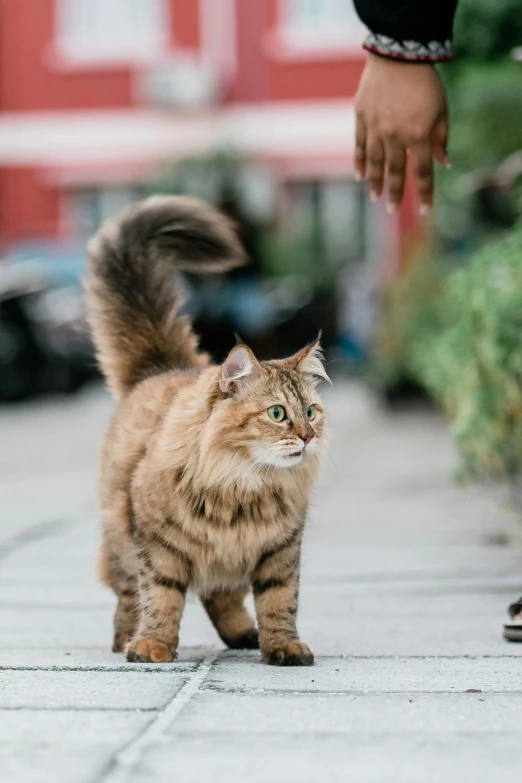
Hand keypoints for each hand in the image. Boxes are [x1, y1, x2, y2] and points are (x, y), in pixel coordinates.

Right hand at [354, 53, 449, 214]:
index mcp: (418, 135)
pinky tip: (360, 176)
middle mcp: (394, 136)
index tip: (424, 210)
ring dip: (375, 182)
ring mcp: (375, 128)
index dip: (424, 193)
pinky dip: (360, 162)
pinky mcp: (362, 119)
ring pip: (374, 162)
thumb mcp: (441, 110)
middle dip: (395, 193)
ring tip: (374, 197)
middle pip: (395, 172)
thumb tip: (443, 164)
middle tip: (392, 210)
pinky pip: (360, 146)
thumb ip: (440, 139)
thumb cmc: (425, 82)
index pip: (422, 172)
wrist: (398, 55)